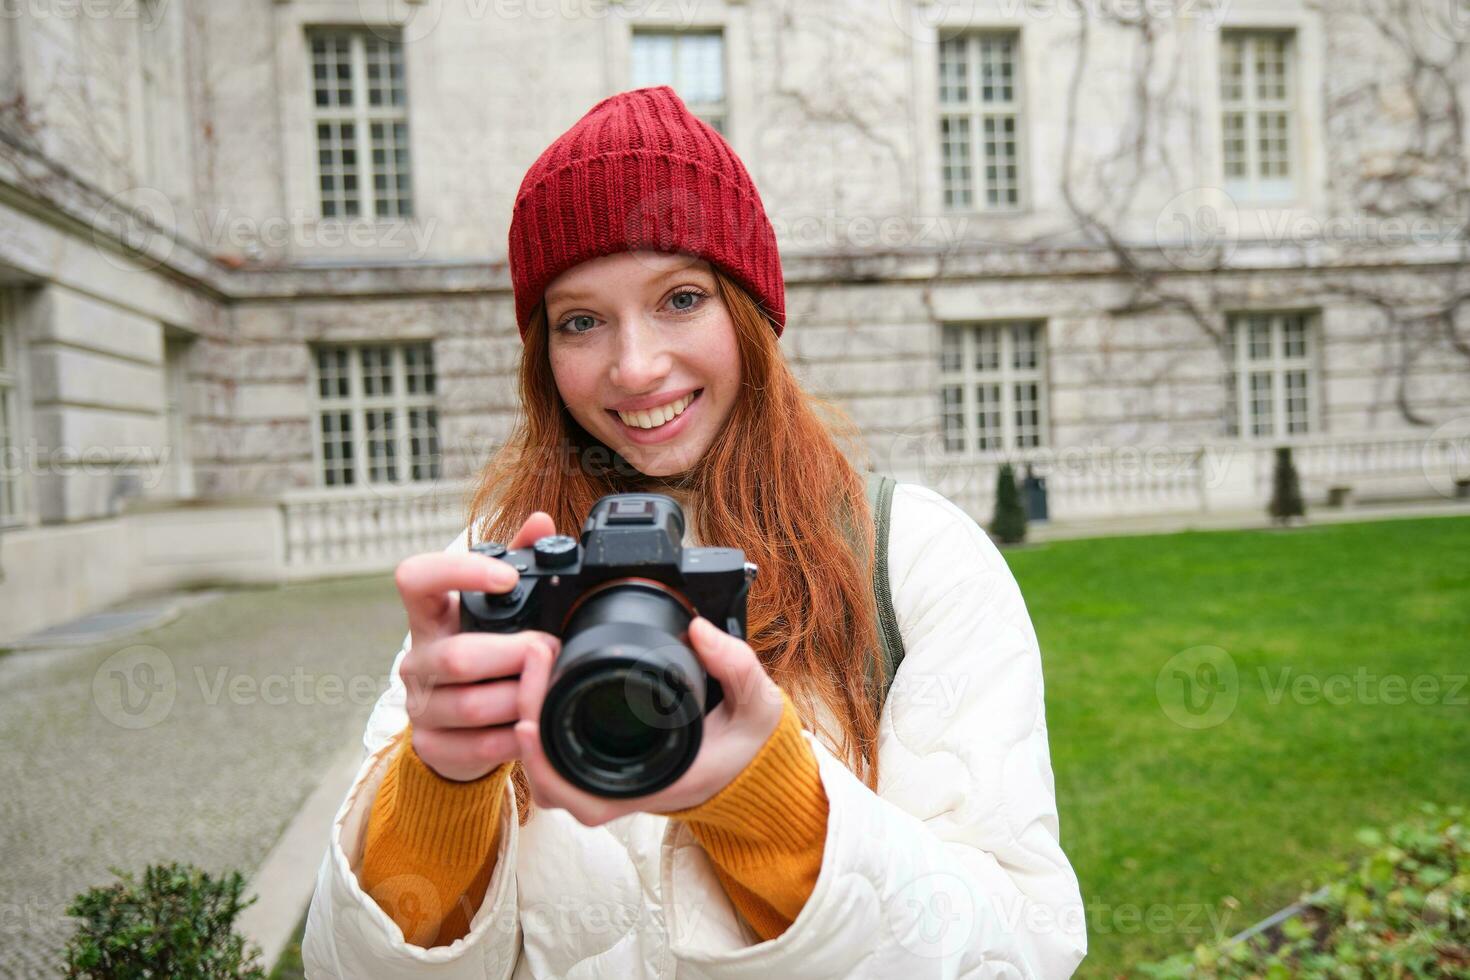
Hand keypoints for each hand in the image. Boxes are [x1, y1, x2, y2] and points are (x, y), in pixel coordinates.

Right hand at [393, 512, 562, 781]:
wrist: (459, 726)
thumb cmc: (484, 652)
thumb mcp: (498, 610)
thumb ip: (518, 562)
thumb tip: (542, 522)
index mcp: (430, 615)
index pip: (415, 578)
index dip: (459, 572)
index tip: (507, 579)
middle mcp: (417, 658)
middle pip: (458, 657)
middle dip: (514, 655)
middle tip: (550, 650)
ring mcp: (419, 704)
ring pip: (472, 705)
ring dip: (520, 698)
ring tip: (548, 689)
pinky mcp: (431, 745)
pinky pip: (477, 747)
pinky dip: (514, 739)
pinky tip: (534, 729)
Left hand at [512, 615, 786, 825]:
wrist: (754, 764)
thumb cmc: (748, 745)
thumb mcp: (755, 705)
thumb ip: (735, 666)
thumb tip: (700, 630)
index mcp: (648, 784)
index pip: (575, 791)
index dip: (542, 760)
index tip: (527, 718)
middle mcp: (620, 789)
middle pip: (545, 775)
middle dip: (525, 716)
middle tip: (534, 656)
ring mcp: (608, 779)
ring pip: (544, 766)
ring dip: (530, 716)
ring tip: (537, 660)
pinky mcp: (604, 762)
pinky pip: (557, 753)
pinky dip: (543, 718)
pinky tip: (545, 676)